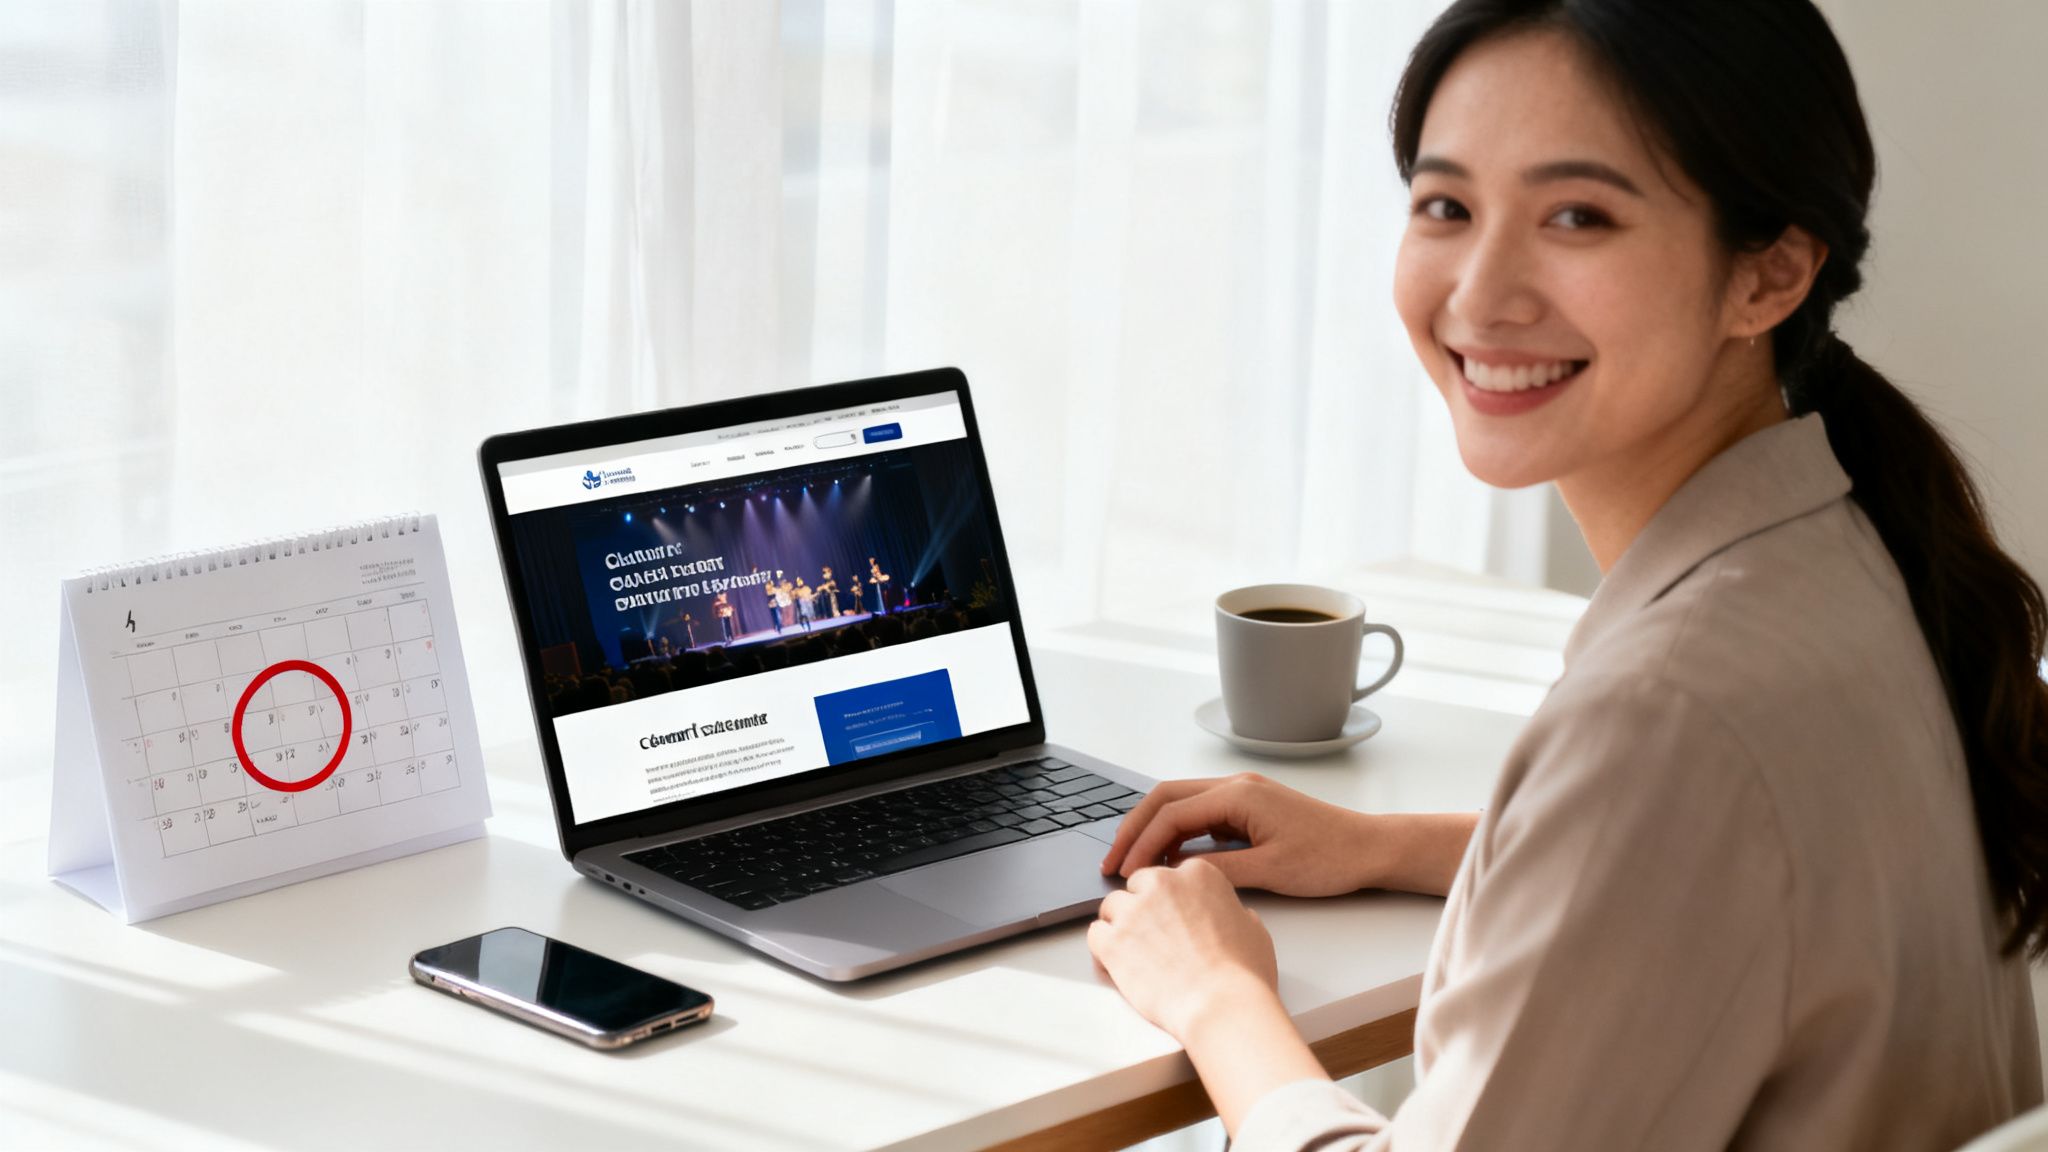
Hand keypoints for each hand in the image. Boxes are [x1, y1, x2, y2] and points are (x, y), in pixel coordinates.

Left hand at [1088, 858, 1278, 1041]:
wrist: (1221, 1006)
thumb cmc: (1242, 974)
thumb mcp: (1254, 930)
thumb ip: (1233, 912)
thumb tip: (1229, 916)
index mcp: (1198, 874)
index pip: (1172, 876)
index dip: (1172, 900)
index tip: (1175, 918)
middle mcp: (1162, 884)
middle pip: (1138, 885)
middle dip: (1143, 907)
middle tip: (1154, 937)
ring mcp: (1133, 911)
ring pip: (1113, 906)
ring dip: (1121, 925)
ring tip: (1136, 953)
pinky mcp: (1112, 941)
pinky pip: (1094, 933)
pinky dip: (1102, 948)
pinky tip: (1118, 964)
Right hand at [1100, 772, 1379, 895]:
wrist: (1369, 849)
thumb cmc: (1329, 859)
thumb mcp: (1270, 872)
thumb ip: (1218, 870)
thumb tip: (1176, 875)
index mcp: (1237, 794)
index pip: (1171, 813)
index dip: (1142, 843)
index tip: (1123, 873)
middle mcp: (1235, 785)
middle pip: (1165, 798)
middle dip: (1134, 829)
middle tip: (1111, 862)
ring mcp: (1242, 794)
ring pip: (1180, 803)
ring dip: (1153, 830)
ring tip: (1133, 863)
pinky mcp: (1249, 808)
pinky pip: (1200, 815)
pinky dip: (1177, 833)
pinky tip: (1169, 860)